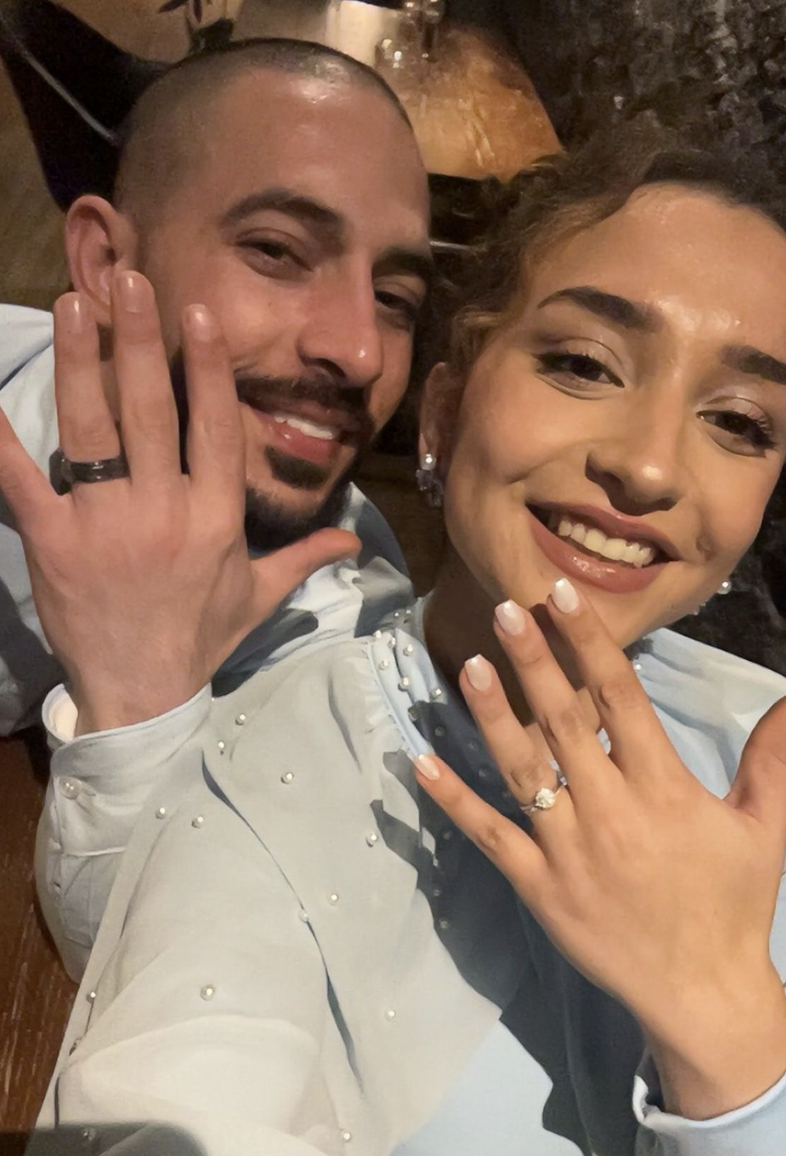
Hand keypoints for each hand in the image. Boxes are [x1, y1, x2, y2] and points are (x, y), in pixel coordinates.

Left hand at [0, 273, 357, 732]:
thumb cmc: (199, 639)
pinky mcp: (53, 542)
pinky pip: (22, 479)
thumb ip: (303, 558)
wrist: (141, 695)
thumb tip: (355, 540)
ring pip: (91, 431)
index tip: (198, 315)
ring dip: (83, 363)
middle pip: (152, 413)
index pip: (216, 429)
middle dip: (140, 341)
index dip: (208, 369)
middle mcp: (165, 513)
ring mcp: (105, 526)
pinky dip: (2, 436)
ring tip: (74, 304)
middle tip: (127, 281)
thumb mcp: (257, 598)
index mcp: (217, 519)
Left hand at [416, 581, 785, 1118]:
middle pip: (565, 723)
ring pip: (523, 770)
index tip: (563, 594)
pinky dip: (455, 800)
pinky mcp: (537, 885)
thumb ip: (772, 759)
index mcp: (662, 789)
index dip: (589, 641)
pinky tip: (423, 762)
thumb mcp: (764, 828)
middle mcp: (609, 811)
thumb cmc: (730, 904)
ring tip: (467, 665)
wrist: (700, 993)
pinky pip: (490, 835)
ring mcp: (567, 850)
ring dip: (492, 717)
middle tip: (506, 608)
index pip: (621, 698)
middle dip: (534, 662)